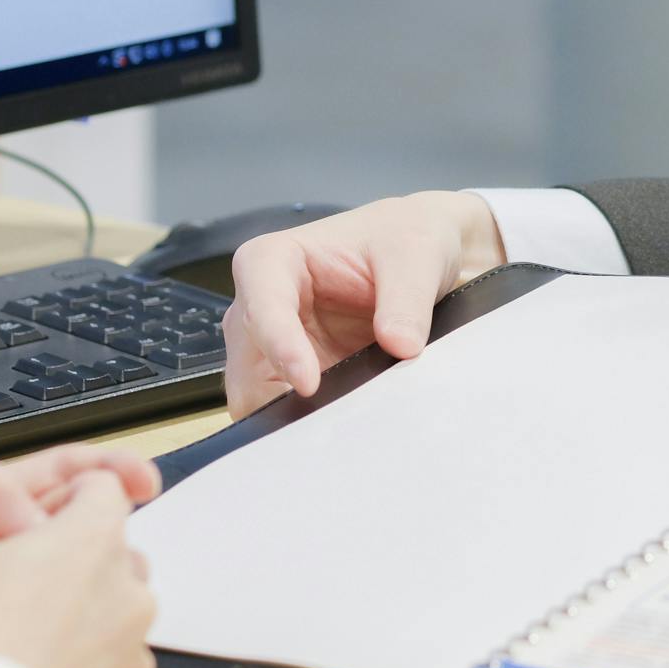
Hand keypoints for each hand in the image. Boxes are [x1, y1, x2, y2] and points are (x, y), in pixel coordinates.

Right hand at [223, 189, 504, 411]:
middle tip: (327, 426)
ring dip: (294, 418)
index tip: (308, 383)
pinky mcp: (294, 376)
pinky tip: (345, 427)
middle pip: (246, 366)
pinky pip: (288, 411)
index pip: (261, 307)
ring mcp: (273, 347)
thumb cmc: (403, 238)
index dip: (279, 347)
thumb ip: (407, 299)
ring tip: (342, 429)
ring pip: (258, 398)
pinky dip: (310, 425)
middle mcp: (260, 307)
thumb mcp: (415, 256)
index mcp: (272, 261)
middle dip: (279, 397)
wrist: (422, 255)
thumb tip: (401, 346)